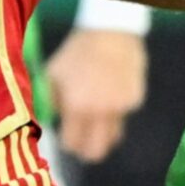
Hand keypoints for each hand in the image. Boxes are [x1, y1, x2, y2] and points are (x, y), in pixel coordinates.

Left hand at [44, 27, 147, 162]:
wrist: (110, 32)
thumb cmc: (76, 52)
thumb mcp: (53, 74)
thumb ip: (49, 101)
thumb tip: (51, 121)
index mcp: (76, 107)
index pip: (72, 143)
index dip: (68, 145)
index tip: (68, 141)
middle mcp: (100, 112)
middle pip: (96, 151)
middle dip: (88, 153)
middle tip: (84, 146)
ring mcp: (121, 108)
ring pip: (114, 137)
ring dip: (104, 136)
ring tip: (97, 122)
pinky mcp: (135, 100)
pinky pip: (124, 115)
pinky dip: (116, 112)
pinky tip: (111, 94)